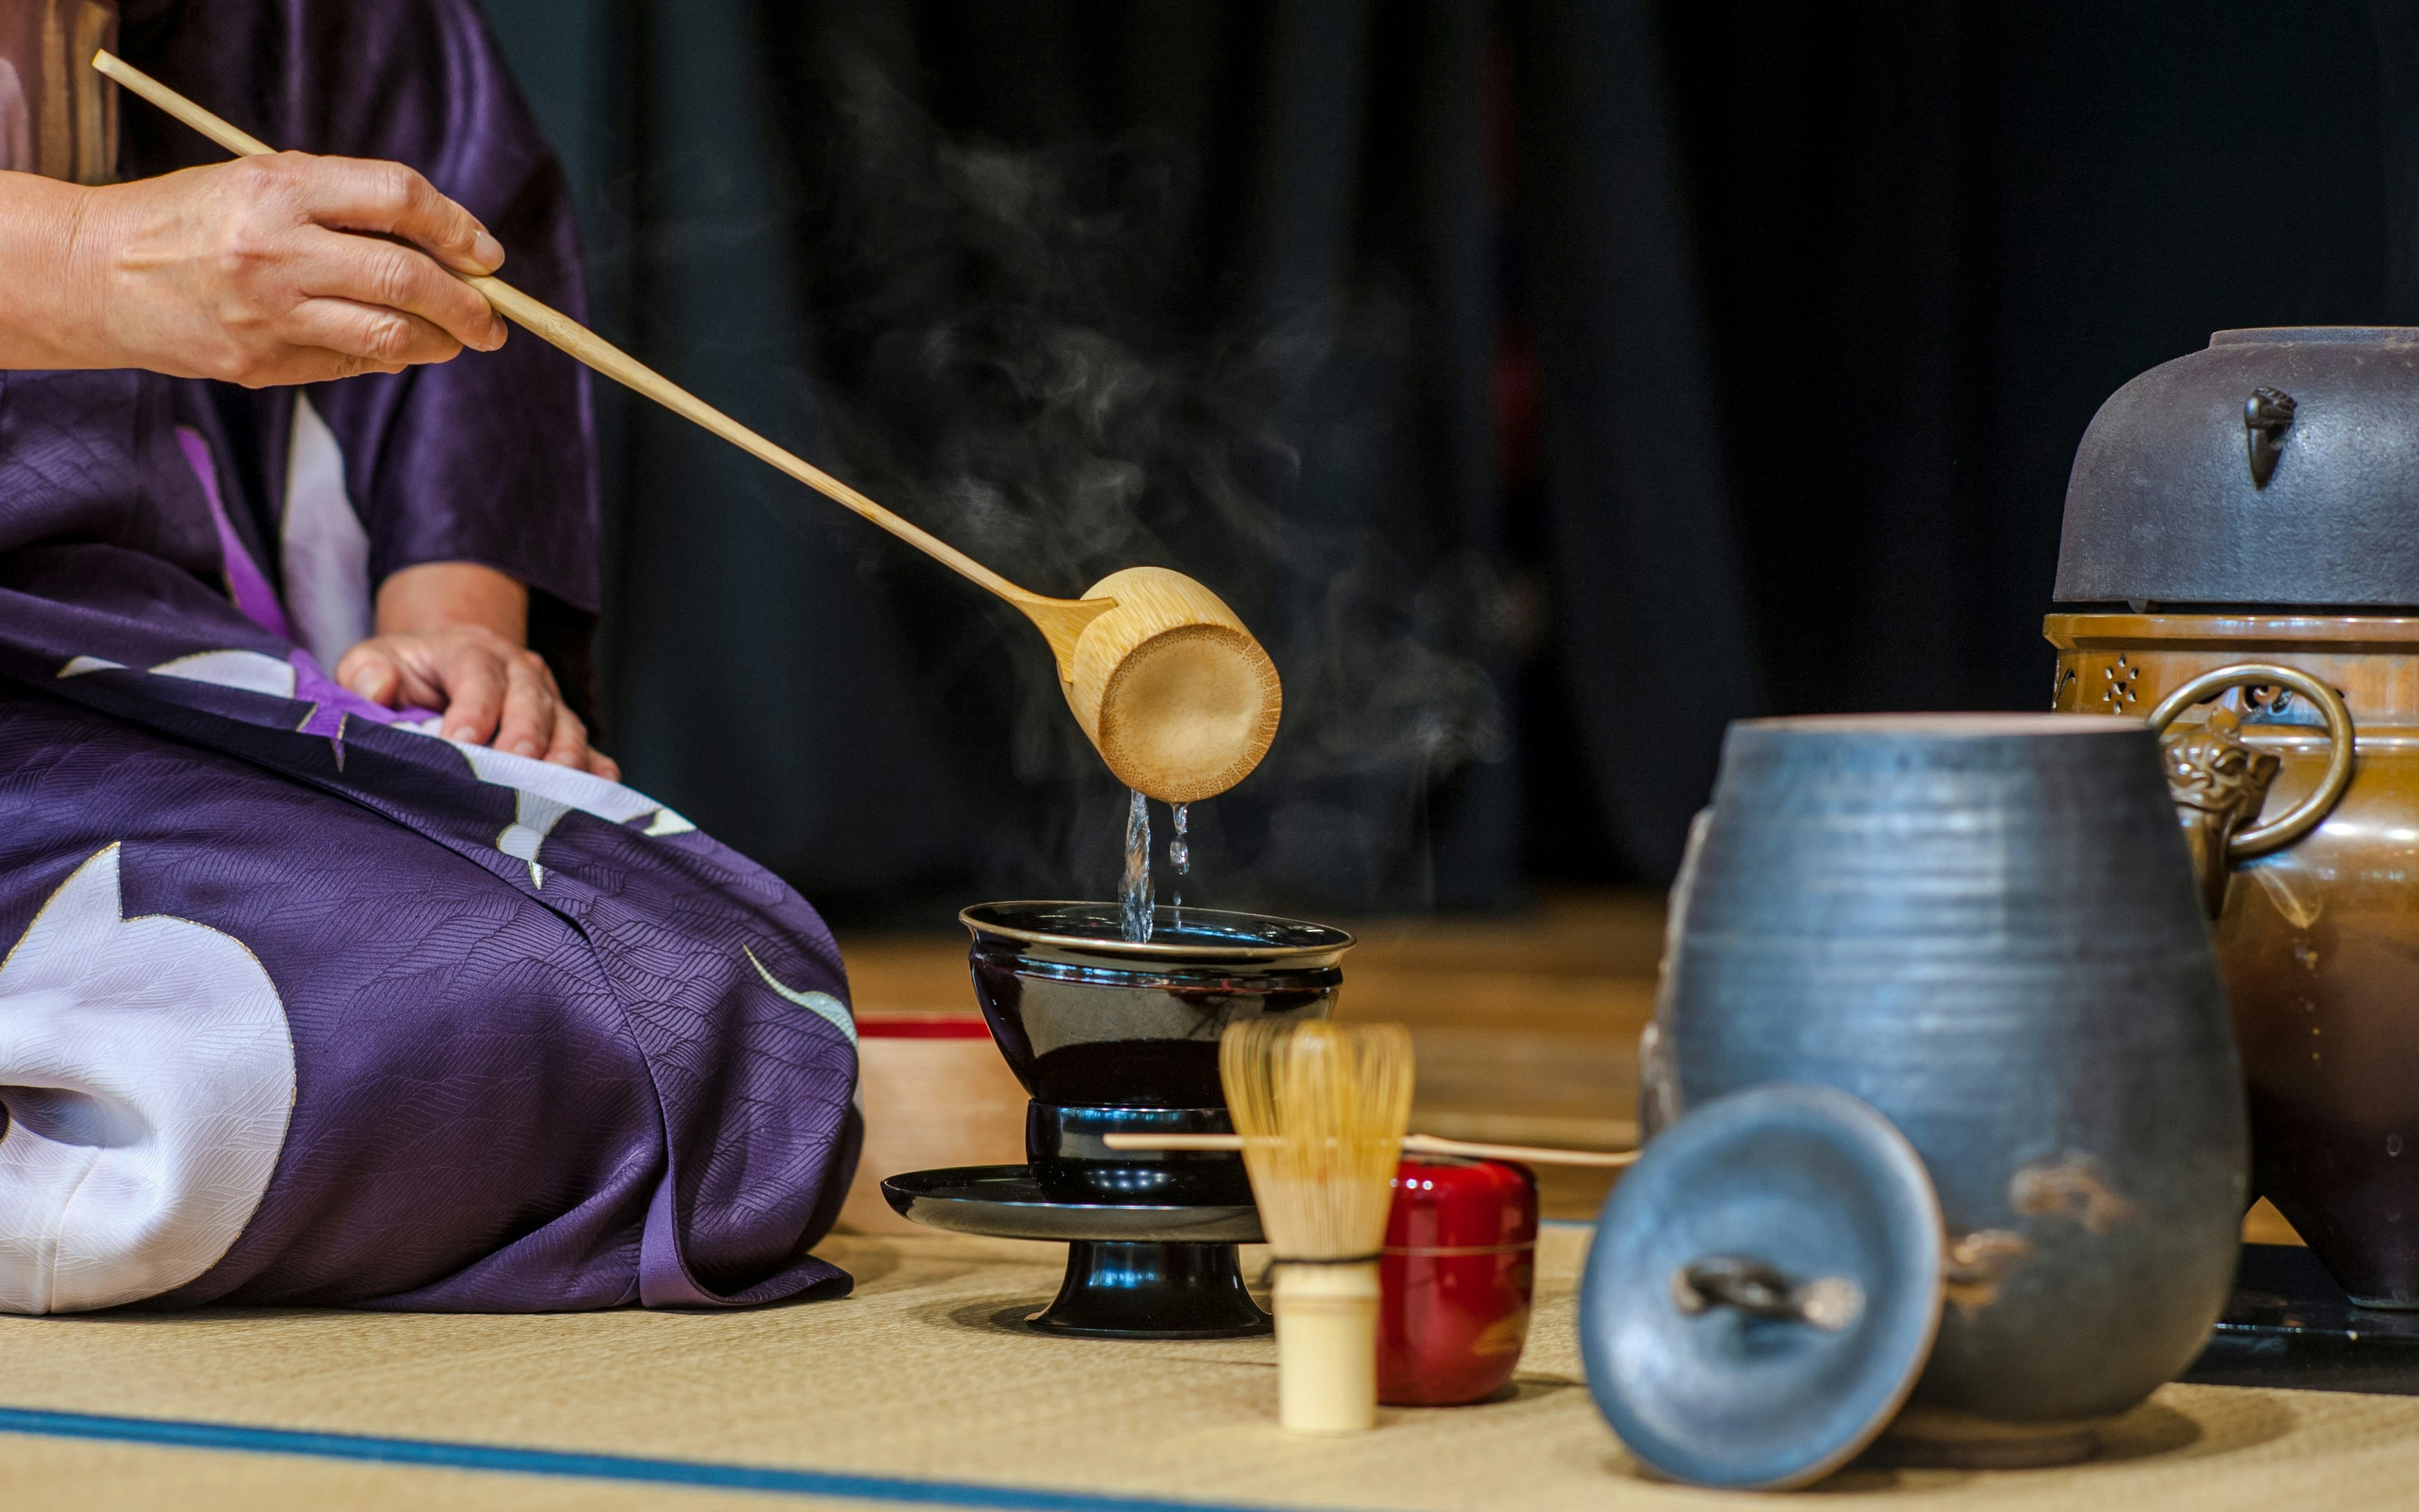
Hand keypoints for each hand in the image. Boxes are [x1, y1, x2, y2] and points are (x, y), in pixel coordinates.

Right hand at [9, 152, 507, 381]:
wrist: (99, 273)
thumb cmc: (197, 219)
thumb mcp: (265, 182)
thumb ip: (349, 205)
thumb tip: (452, 254)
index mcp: (280, 188)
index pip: (399, 198)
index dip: (458, 229)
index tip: (487, 256)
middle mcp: (275, 249)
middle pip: (408, 278)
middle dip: (470, 306)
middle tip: (495, 321)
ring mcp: (267, 312)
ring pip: (391, 337)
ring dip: (441, 343)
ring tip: (457, 340)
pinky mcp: (258, 363)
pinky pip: (350, 366)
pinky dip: (386, 359)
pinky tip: (392, 350)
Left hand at [336, 622, 618, 778]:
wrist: (448, 663)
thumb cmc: (408, 672)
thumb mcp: (374, 659)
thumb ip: (365, 670)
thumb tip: (377, 690)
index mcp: (471, 650)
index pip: (477, 674)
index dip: (473, 708)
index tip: (460, 744)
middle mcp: (519, 671)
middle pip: (531, 699)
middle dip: (525, 735)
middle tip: (514, 768)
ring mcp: (548, 700)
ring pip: (566, 724)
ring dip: (564, 757)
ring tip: (556, 789)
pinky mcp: (564, 730)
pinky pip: (591, 749)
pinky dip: (597, 772)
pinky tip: (600, 794)